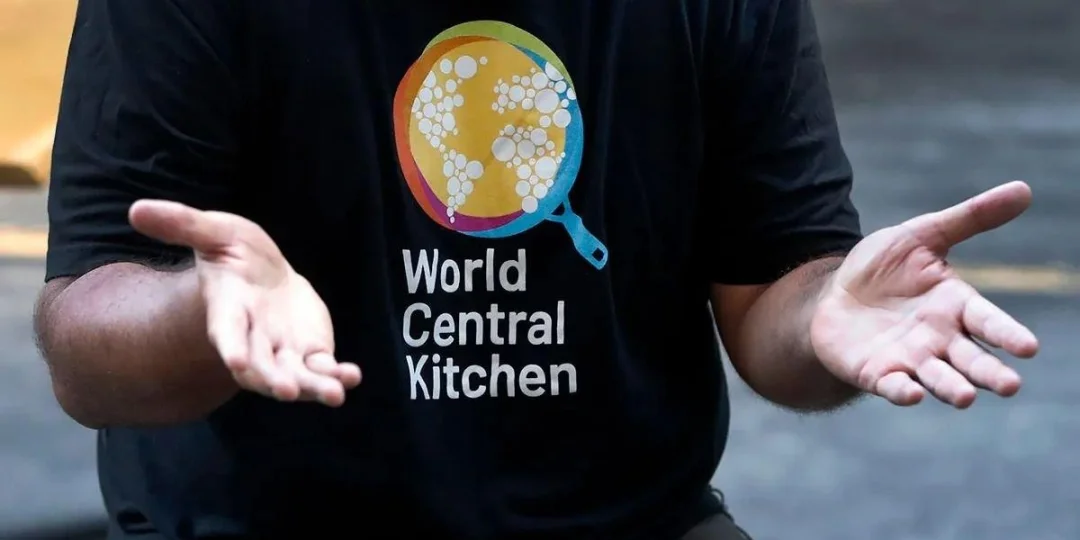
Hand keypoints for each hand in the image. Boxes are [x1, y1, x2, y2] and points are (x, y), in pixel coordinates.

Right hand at [129, 200, 361, 405]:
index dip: (232, 347)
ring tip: (334, 394)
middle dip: (272, 378)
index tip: (236, 363)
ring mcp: (283, 351)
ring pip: (296, 376)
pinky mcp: (311, 352)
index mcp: (228, 312)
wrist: (265, 277)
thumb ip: (183, 225)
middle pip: (261, 366)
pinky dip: (337, 375)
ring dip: (313, 387)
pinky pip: (323, 369)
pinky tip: (352, 377)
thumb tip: (137, 209)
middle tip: (285, 390)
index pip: (227, 333)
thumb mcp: (213, 232)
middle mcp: (254, 340)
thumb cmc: (234, 254)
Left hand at [811, 181, 1039, 408]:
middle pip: (972, 360)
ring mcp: (910, 359)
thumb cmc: (884, 268)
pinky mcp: (877, 373)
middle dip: (990, 373)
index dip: (1007, 333)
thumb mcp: (923, 235)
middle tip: (1011, 385)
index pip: (988, 321)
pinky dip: (903, 392)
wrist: (833, 294)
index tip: (1029, 347)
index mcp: (957, 306)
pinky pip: (893, 386)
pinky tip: (912, 394)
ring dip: (952, 389)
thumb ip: (970, 218)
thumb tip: (1024, 189)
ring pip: (938, 379)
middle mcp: (940, 339)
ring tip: (965, 397)